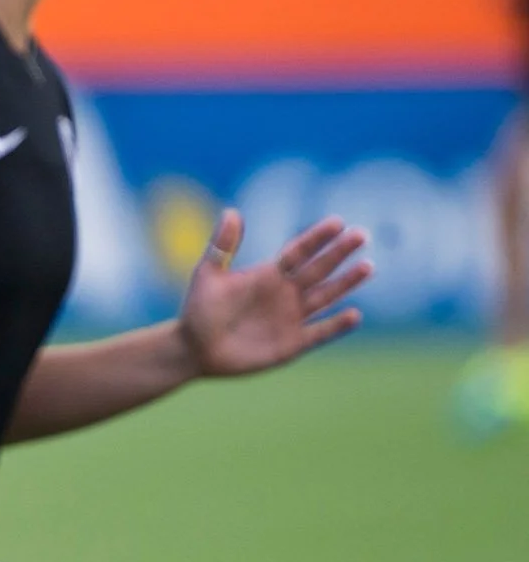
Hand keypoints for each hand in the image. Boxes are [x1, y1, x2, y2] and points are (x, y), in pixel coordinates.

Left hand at [179, 210, 370, 377]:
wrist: (194, 349)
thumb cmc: (199, 311)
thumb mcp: (207, 275)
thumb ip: (222, 246)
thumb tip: (231, 211)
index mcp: (269, 274)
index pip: (299, 252)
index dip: (317, 238)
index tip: (337, 222)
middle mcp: (286, 293)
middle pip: (318, 270)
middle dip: (339, 253)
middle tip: (361, 235)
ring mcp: (291, 318)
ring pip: (325, 297)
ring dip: (346, 283)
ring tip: (367, 266)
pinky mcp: (292, 344)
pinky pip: (319, 333)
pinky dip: (336, 326)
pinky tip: (354, 315)